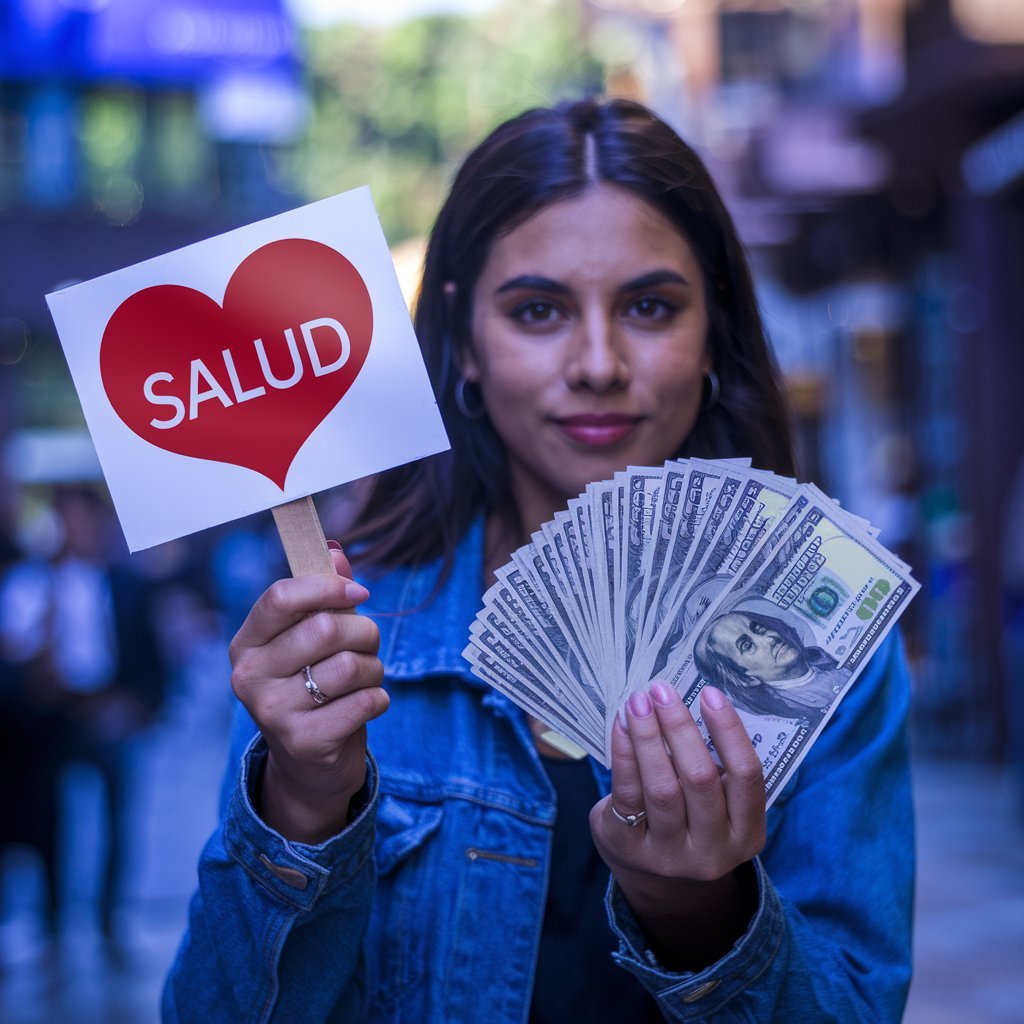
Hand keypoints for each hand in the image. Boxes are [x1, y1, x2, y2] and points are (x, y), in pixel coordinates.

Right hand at [230, 547, 386, 842]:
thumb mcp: (314, 637)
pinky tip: (367, 705)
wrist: (310, 762)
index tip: (359, 594)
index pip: (281, 596)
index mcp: (247, 642)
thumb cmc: (314, 684)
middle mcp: (248, 677)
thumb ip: (324, 594)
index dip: (328, 588)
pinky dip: (378, 698)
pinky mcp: (303, 742)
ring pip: (349, 666)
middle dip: (363, 632)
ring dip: (373, 668)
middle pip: (325, 628)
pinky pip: (364, 702)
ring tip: (364, 679)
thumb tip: (334, 552)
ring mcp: (272, 713)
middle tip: (366, 646)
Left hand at [590, 681, 764, 968]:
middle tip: (662, 690)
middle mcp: (713, 851)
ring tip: (638, 702)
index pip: (748, 776)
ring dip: (648, 736)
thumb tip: (697, 698)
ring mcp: (670, 855)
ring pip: (662, 787)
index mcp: (747, 834)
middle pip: (701, 779)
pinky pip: (627, 793)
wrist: (651, 872)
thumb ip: (717, 765)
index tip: (711, 693)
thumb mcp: (717, 804)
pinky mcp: (630, 848)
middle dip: (680, 727)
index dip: (730, 731)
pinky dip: (624, 753)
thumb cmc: (690, 819)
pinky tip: (621, 724)